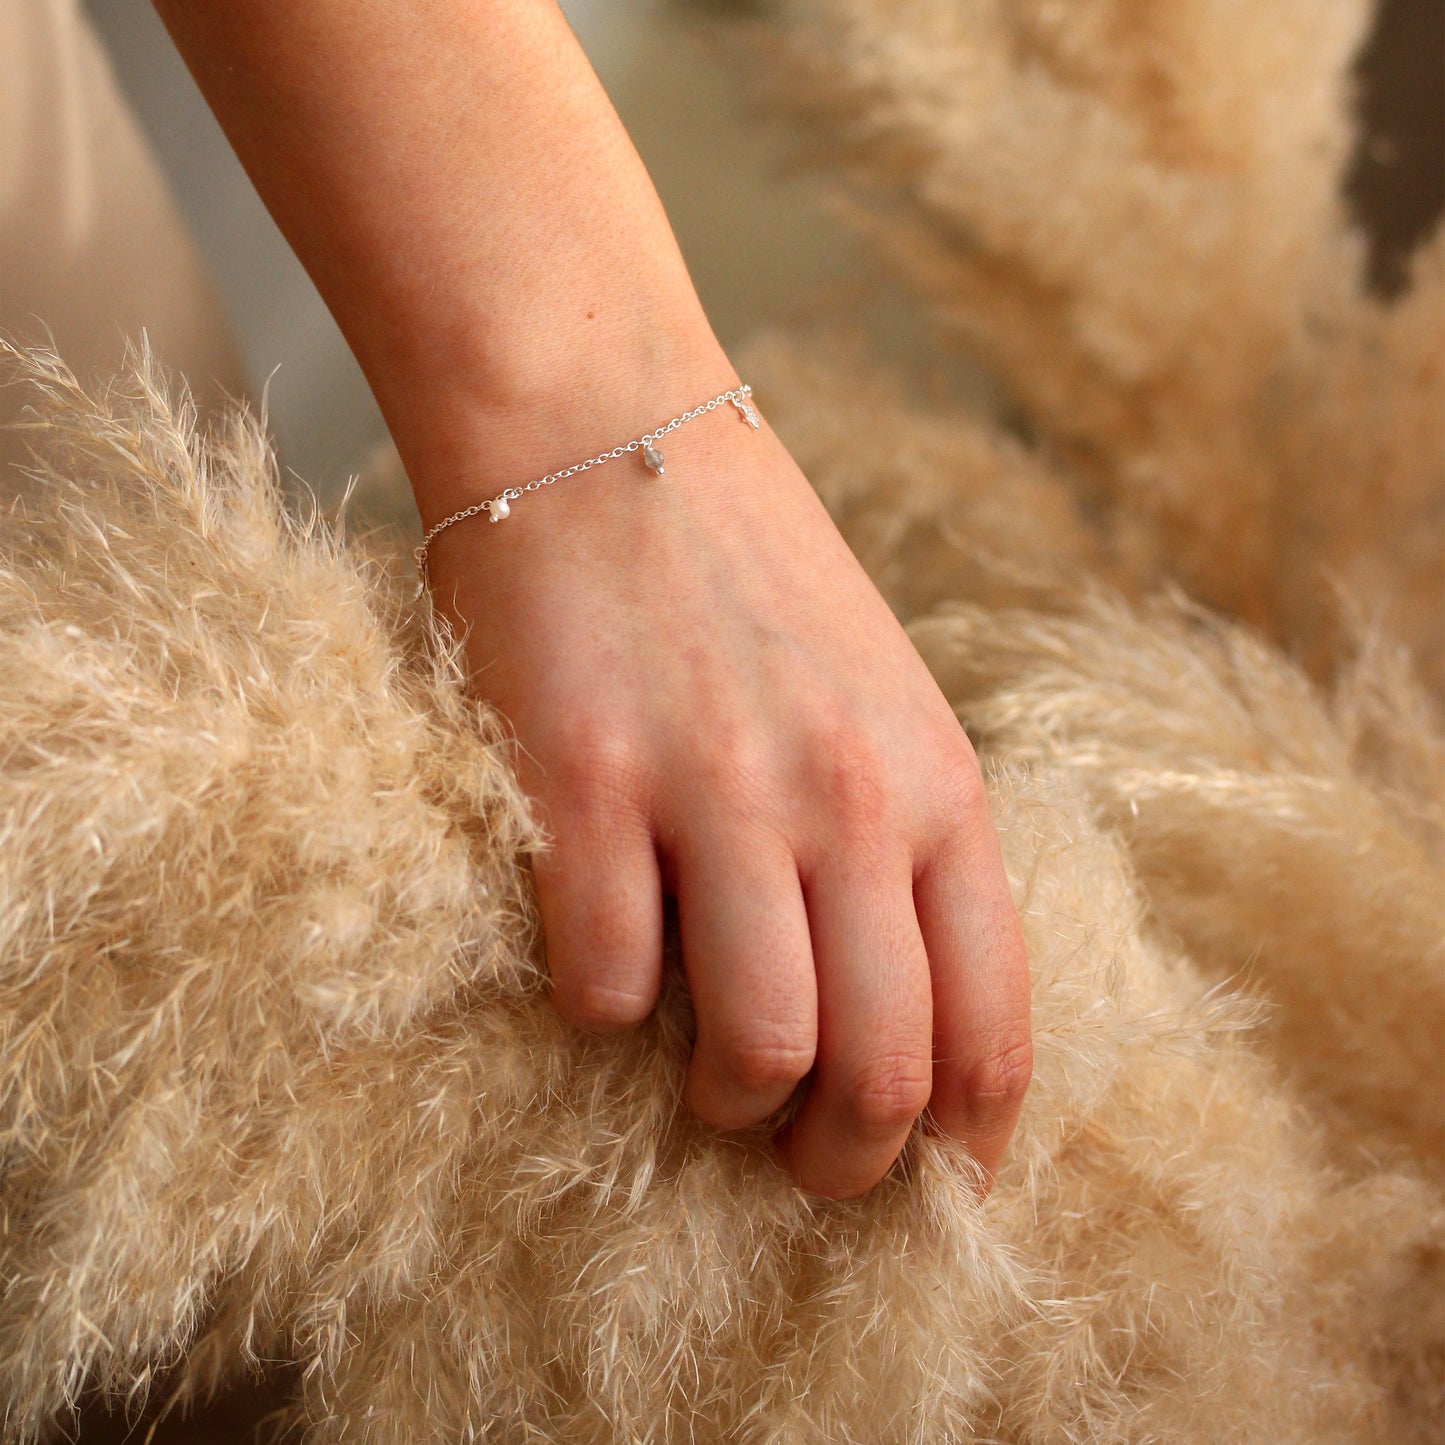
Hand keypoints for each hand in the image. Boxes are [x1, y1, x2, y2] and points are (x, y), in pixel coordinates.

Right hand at [425, 391, 1031, 1200]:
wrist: (604, 422)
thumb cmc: (745, 565)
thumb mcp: (878, 693)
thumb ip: (902, 833)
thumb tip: (889, 997)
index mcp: (935, 781)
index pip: (994, 1014)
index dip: (973, 1136)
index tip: (938, 1181)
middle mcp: (847, 797)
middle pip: (885, 1066)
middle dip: (849, 1161)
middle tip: (809, 1167)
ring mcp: (718, 790)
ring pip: (759, 1050)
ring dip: (731, 1107)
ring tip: (707, 1088)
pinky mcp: (587, 783)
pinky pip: (605, 980)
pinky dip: (601, 1012)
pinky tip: (601, 966)